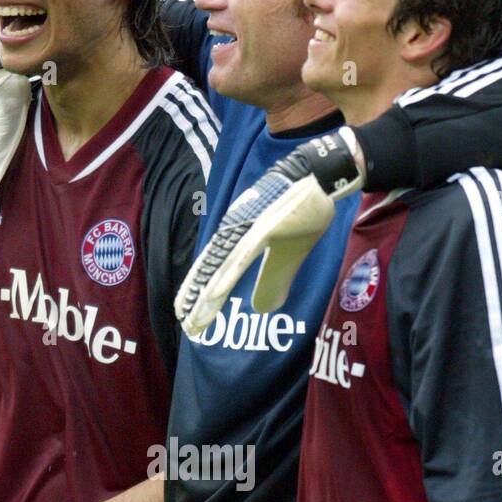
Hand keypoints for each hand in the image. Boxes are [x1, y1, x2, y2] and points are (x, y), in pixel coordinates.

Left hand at [174, 126, 363, 336]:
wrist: (318, 178)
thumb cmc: (302, 212)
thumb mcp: (289, 256)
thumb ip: (274, 281)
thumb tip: (262, 308)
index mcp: (240, 241)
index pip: (214, 271)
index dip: (200, 294)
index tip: (188, 317)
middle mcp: (236, 235)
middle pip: (211, 272)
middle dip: (196, 299)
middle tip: (183, 323)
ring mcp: (247, 231)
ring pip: (220, 268)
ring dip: (204, 293)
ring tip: (189, 315)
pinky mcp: (263, 228)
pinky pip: (241, 258)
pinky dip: (226, 277)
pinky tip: (213, 294)